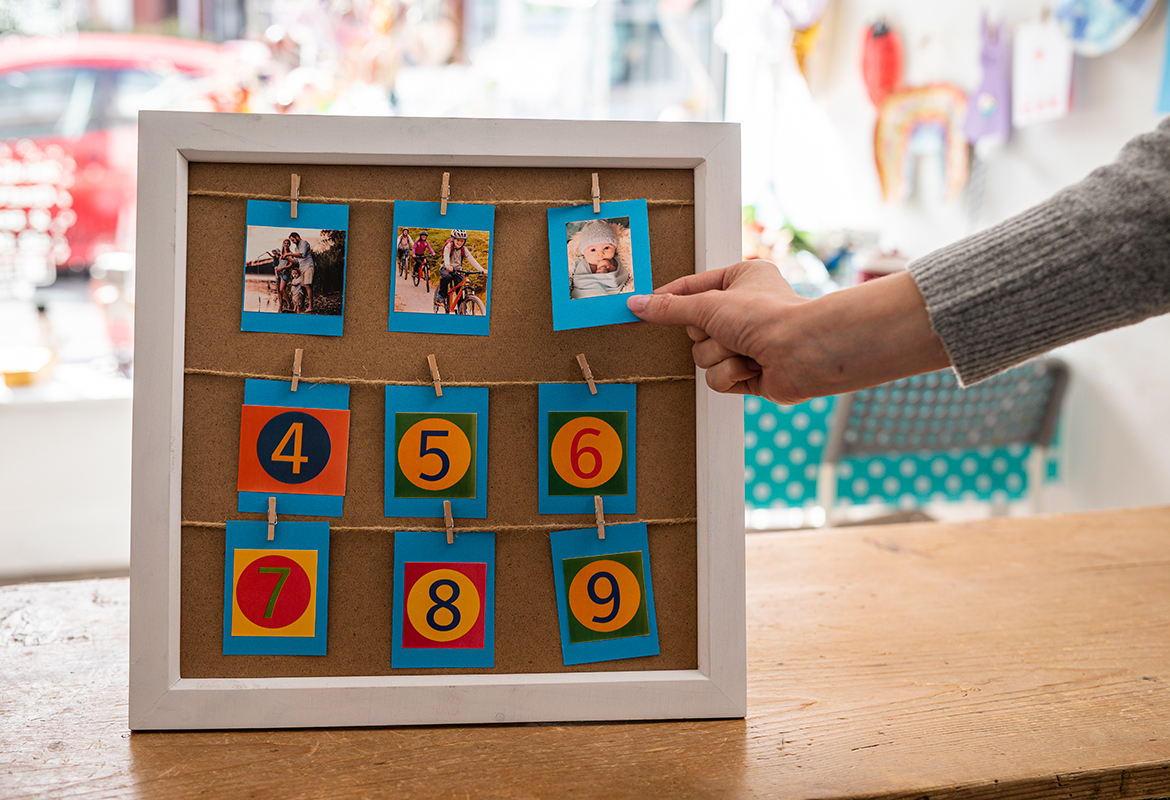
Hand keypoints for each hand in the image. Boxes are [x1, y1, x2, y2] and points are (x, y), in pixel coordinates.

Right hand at [626, 260, 814, 402]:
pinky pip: (717, 379)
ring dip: (721, 356)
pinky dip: (731, 374)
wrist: (804, 352)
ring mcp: (747, 343)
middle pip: (695, 329)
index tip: (640, 306)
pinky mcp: (750, 373)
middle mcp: (744, 310)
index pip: (691, 288)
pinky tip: (754, 368)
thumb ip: (670, 308)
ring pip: (704, 357)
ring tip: (746, 349)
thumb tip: (636, 305)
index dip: (668, 298)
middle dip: (708, 335)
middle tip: (726, 329)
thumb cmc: (768, 316)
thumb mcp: (709, 305)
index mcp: (740, 280)